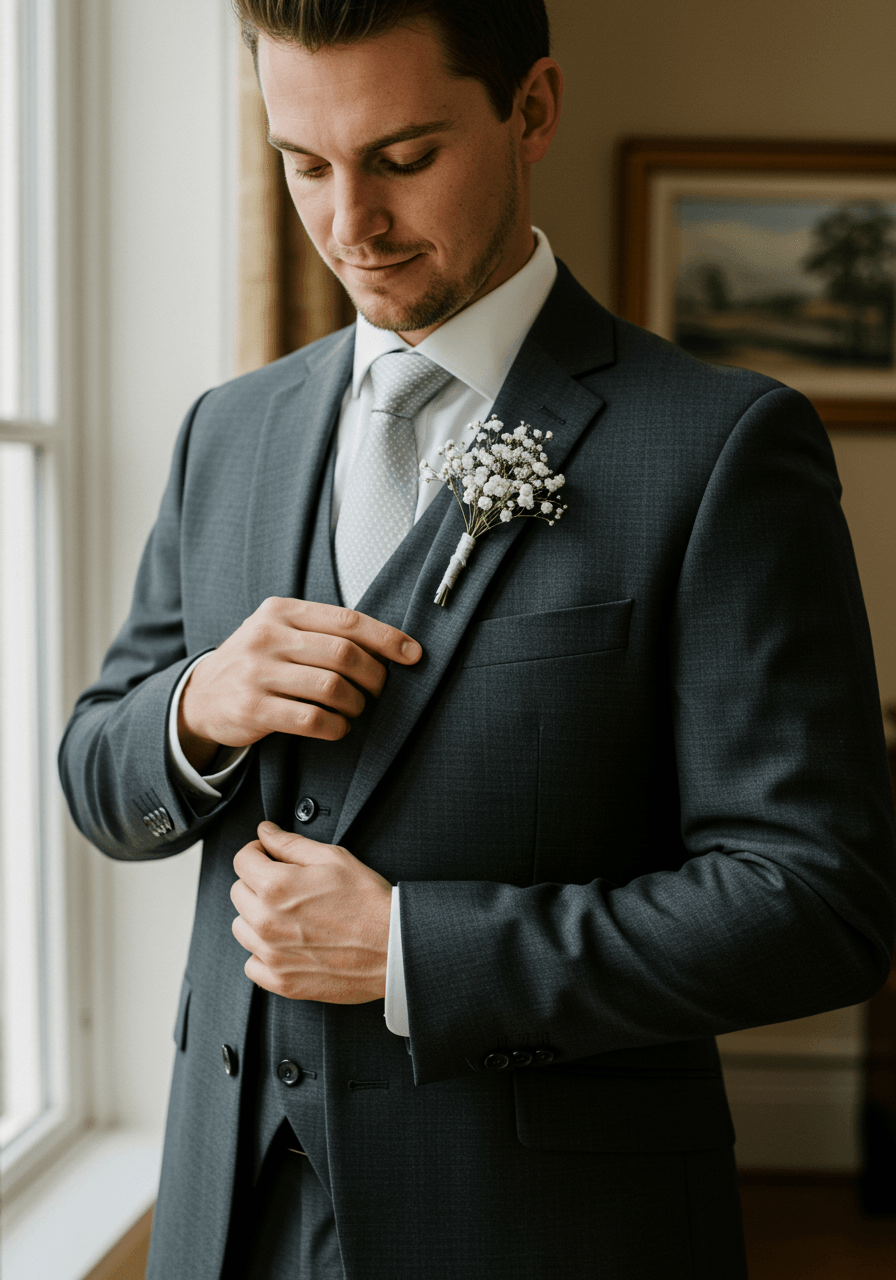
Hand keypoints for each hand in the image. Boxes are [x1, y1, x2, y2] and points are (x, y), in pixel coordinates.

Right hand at [178, 597, 421, 770]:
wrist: (200, 696)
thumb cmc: (255, 663)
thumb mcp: (279, 632)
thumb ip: (321, 632)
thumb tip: (385, 646)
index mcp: (282, 611)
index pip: (347, 620)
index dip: (386, 638)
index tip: (413, 654)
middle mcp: (268, 637)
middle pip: (344, 654)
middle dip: (374, 676)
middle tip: (379, 691)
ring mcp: (257, 673)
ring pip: (331, 687)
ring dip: (356, 704)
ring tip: (356, 709)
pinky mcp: (253, 708)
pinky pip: (311, 719)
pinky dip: (336, 726)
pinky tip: (338, 727)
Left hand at [230, 821, 391, 1002]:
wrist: (393, 949)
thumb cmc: (369, 902)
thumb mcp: (334, 858)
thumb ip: (291, 844)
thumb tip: (266, 832)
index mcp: (276, 887)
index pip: (242, 860)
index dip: (257, 851)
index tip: (269, 856)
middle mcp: (266, 922)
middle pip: (238, 892)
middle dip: (257, 882)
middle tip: (286, 885)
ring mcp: (271, 955)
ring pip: (241, 928)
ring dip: (257, 917)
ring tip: (289, 915)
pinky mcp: (281, 982)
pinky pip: (252, 963)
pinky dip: (264, 953)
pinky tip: (287, 943)